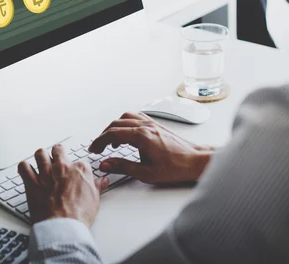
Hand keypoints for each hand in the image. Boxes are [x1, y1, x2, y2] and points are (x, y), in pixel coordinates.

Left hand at [18, 145, 108, 227]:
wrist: (64, 227)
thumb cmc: (79, 215)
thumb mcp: (95, 200)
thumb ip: (97, 186)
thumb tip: (102, 181)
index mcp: (79, 170)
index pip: (79, 160)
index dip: (76, 167)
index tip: (75, 172)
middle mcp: (62, 168)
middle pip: (58, 150)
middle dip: (57, 152)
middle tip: (57, 156)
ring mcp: (46, 174)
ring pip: (40, 154)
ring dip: (40, 157)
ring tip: (41, 160)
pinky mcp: (32, 182)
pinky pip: (24, 167)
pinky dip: (24, 168)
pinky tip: (26, 170)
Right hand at [89, 112, 214, 184]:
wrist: (195, 161)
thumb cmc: (175, 167)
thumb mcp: (145, 173)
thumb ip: (122, 166)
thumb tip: (105, 164)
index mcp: (141, 136)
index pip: (113, 134)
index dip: (99, 141)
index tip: (94, 149)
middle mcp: (145, 126)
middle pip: (116, 124)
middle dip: (104, 135)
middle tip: (98, 147)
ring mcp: (151, 123)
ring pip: (125, 118)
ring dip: (114, 127)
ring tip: (111, 141)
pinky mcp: (156, 125)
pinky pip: (136, 117)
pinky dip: (125, 123)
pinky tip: (126, 133)